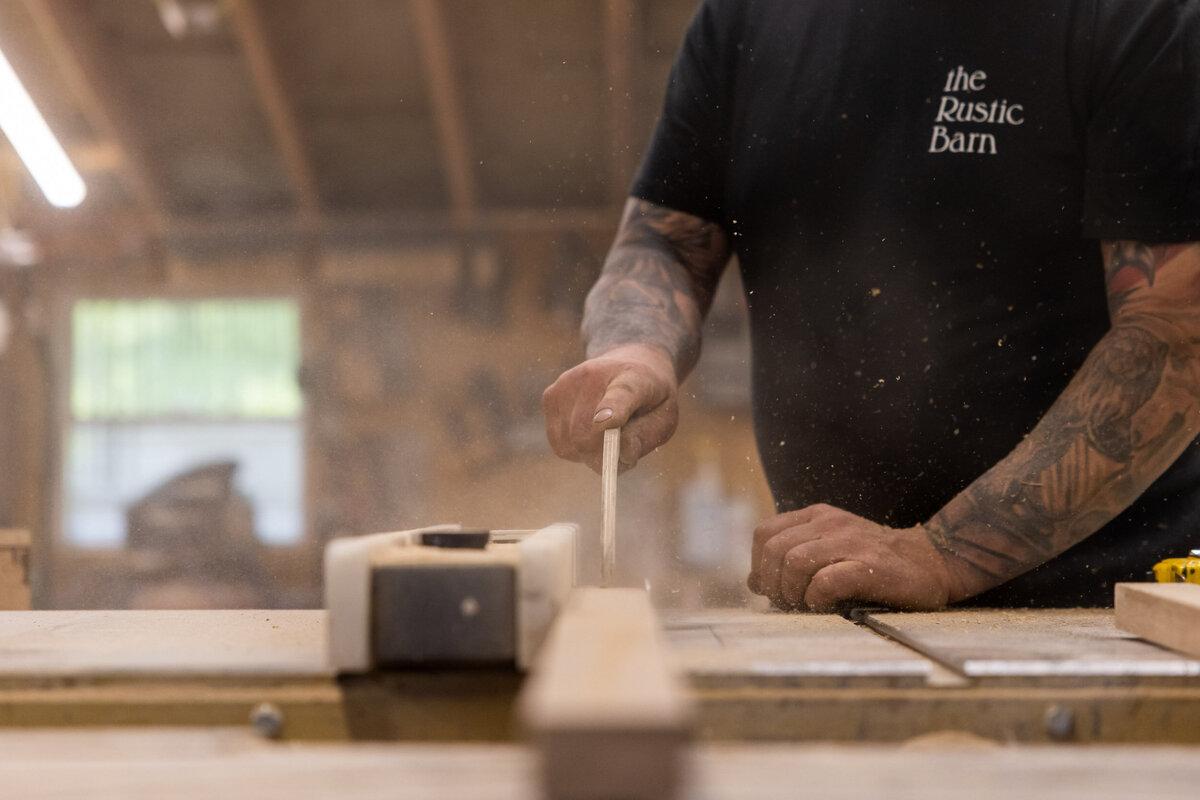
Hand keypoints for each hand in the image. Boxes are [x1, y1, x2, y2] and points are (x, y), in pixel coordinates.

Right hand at [542, 344, 678, 472]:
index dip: (611, 410)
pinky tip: (590, 431)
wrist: (629, 362)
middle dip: (601, 457)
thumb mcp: (664, 418)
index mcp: (633, 378)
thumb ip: (644, 438)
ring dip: (588, 454)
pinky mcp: (550, 395)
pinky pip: (559, 443)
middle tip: (618, 455)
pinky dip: (575, 449)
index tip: (605, 422)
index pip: (620, 394)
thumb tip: (619, 456)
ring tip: (607, 435)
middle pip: (585, 434)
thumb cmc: (649, 398)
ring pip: (569, 444)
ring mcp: (566, 383)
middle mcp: (593, 375)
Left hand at [747, 504, 953, 611]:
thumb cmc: (877, 563)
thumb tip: (753, 583)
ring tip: (806, 606)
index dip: (759, 566)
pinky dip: (816, 599)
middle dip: (773, 584)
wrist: (934, 561)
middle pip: (774, 551)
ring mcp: (850, 542)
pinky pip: (825, 580)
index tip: (772, 588)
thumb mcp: (829, 550)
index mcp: (817, 516)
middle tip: (789, 604)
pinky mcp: (869, 566)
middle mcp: (830, 523)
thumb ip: (791, 559)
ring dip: (792, 593)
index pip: (764, 534)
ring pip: (794, 562)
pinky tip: (824, 606)